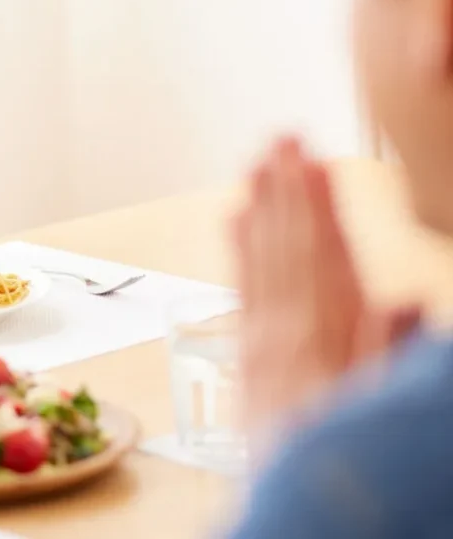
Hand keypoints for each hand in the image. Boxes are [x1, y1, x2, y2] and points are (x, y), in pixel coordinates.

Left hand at [231, 137, 419, 462]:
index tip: (314, 161)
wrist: (292, 507)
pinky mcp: (247, 351)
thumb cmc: (343, 453)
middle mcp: (287, 332)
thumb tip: (407, 300)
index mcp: (326, 340)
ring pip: (261, 258)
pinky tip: (232, 216)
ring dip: (261, 207)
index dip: (320, 206)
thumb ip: (394, 353)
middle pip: (288, 247)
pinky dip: (237, 249)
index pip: (326, 257)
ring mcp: (261, 339)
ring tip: (259, 161)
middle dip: (286, 190)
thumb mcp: (382, 407)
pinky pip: (240, 286)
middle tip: (281, 137)